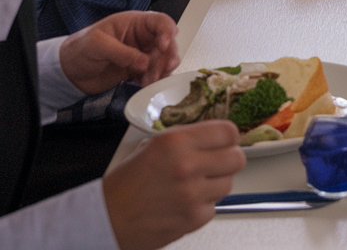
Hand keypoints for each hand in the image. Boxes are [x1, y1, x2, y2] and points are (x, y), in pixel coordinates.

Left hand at [59, 11, 178, 93]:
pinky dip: (154, 80)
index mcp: (135, 23)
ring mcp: (141, 54)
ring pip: (163, 59)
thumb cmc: (80, 49)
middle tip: (163, 69)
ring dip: (161, 70)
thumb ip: (122, 52)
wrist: (68, 72)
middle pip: (167, 42)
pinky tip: (145, 85)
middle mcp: (142, 37)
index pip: (160, 22)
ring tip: (149, 81)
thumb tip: (145, 62)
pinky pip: (153, 74)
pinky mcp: (138, 71)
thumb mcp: (98, 45)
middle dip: (168, 56)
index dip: (167, 32)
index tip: (163, 47)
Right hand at [103, 121, 245, 249]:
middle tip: (218, 163)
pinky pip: (214, 207)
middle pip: (237, 158)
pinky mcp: (192, 219)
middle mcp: (187, 165)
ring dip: (216, 184)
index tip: (226, 141)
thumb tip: (215, 137)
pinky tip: (185, 203)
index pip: (228, 132)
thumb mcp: (154, 146)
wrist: (106, 219)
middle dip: (229, 160)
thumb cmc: (126, 183)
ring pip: (228, 183)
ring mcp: (192, 194)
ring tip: (196, 185)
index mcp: (177, 141)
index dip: (228, 137)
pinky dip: (203, 206)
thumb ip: (187, 138)